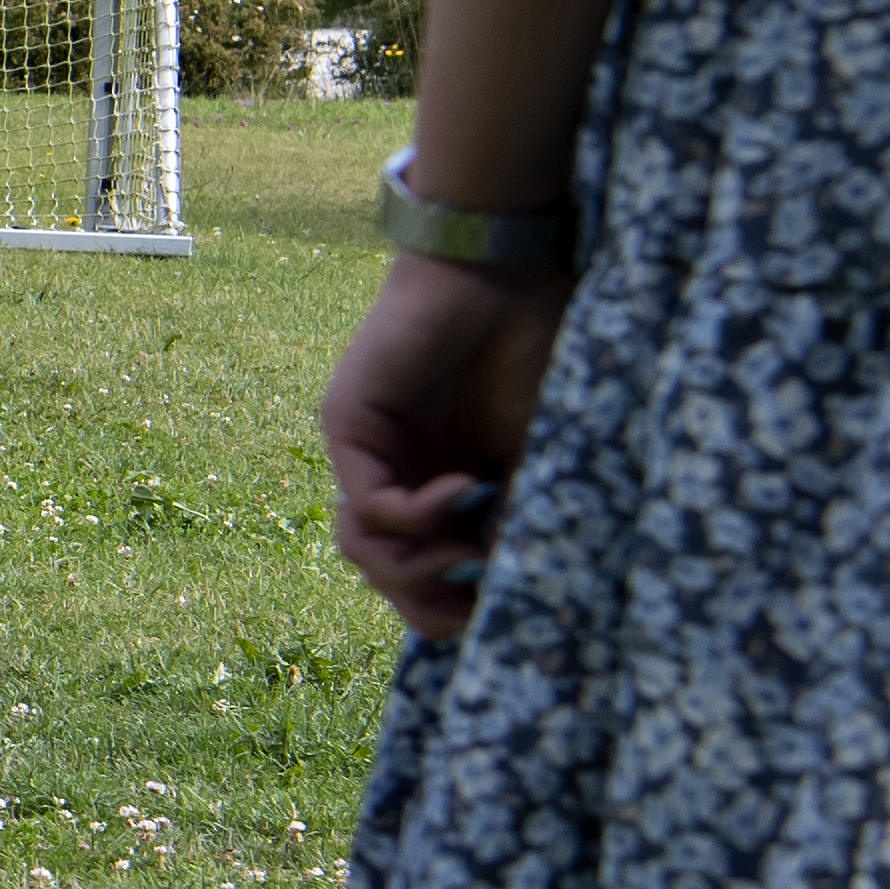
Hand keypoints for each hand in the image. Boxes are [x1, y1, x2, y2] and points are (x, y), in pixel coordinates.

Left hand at [322, 249, 579, 638]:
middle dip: (433, 604)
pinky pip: (365, 505)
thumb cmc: (534, 353)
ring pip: (364, 553)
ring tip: (470, 551)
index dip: (458, 612)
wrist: (505, 275)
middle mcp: (400, 481)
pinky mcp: (348, 430)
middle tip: (483, 588)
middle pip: (388, 579)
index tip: (507, 606)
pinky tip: (464, 490)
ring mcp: (370, 457)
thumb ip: (520, 521)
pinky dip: (415, 516)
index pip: (424, 583)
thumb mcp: (541, 456)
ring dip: (419, 570)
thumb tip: (508, 594)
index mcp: (444, 495)